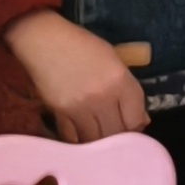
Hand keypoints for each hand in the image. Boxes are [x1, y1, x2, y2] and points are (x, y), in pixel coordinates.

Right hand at [4, 9, 148, 142]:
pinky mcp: (60, 115)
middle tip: (116, 137)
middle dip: (119, 139)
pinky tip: (81, 137)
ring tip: (99, 138)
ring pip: (96, 141)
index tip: (132, 128)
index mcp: (119, 81)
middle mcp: (102, 98)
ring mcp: (80, 109)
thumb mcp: (113, 60)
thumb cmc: (82, 46)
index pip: (135, 120)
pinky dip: (80, 141)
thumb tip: (141, 120)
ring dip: (99, 143)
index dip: (136, 129)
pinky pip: (74, 139)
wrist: (44, 41)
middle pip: (117, 134)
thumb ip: (128, 91)